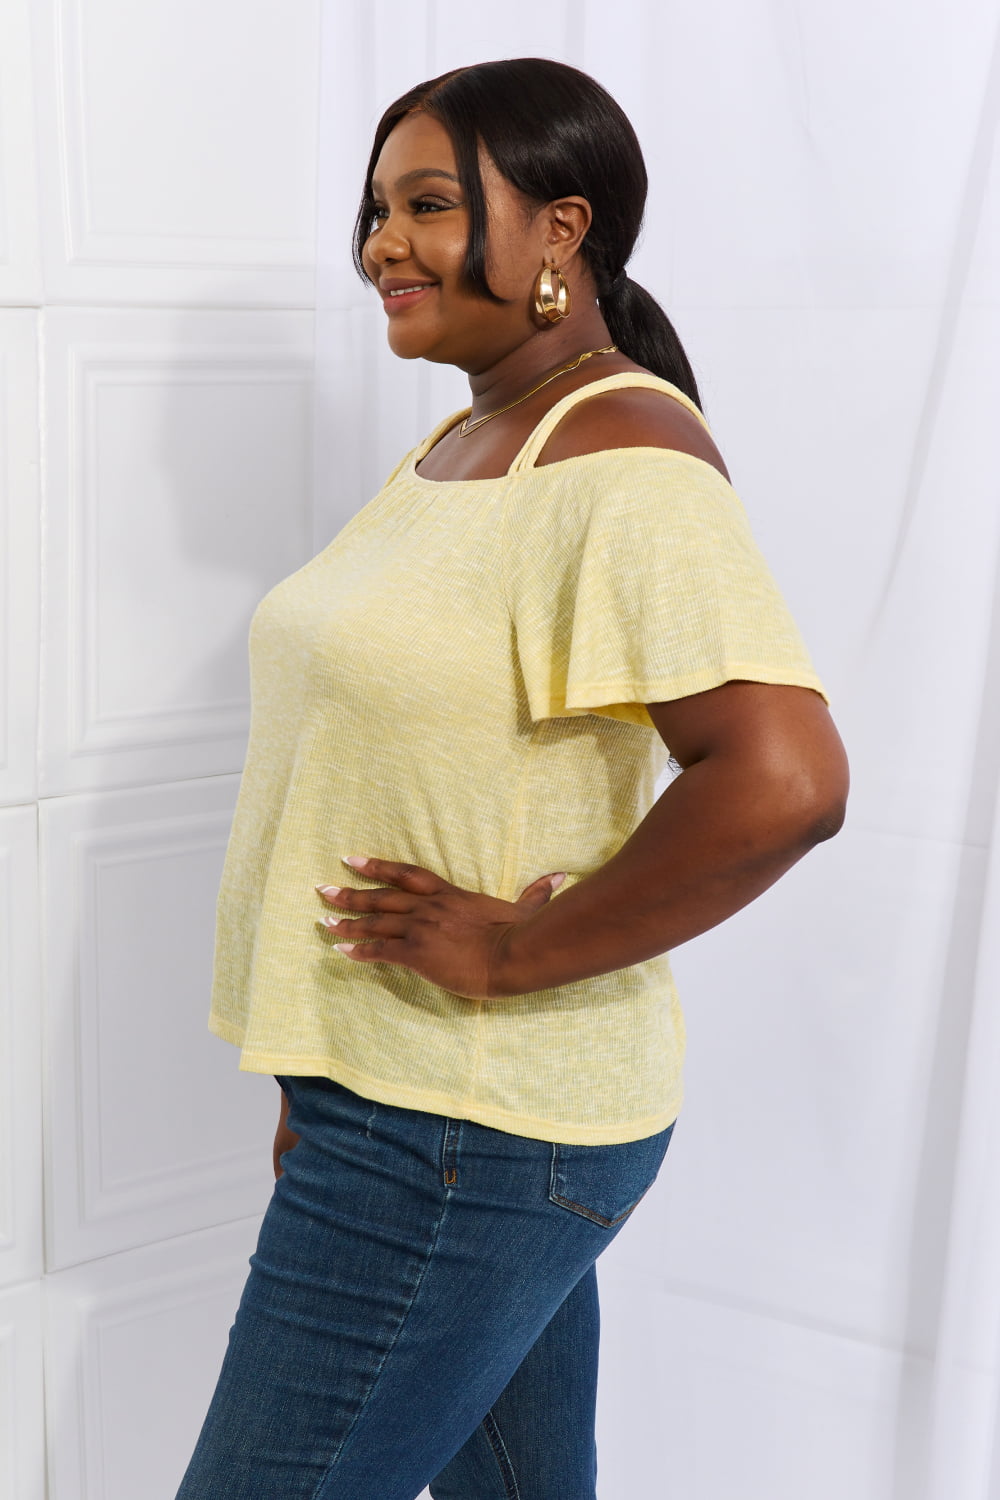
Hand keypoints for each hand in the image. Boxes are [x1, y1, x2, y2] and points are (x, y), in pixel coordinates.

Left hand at [315, 856, 565, 999]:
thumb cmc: (518, 935)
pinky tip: (342, 950)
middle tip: (324, 889)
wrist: (512, 956)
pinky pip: (381, 950)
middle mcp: (430, 907)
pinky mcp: (417, 953)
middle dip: (351, 892)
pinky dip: (359, 949)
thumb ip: (535, 893)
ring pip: (375, 921)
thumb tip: (559, 878)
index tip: (352, 859)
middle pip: (382, 896)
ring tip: (324, 919)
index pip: (406, 874)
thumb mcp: (523, 909)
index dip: (378, 866)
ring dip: (347, 920)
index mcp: (450, 895)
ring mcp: (421, 929)